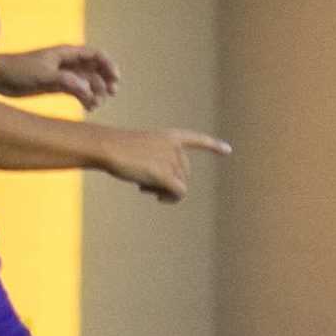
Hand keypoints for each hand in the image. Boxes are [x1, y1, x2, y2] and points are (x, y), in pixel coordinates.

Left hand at [0, 46, 119, 109]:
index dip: (108, 65)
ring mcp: (63, 75)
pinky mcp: (56, 86)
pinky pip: (77, 91)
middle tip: (109, 94)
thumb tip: (87, 89)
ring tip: (95, 105)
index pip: (95, 55)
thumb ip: (66, 81)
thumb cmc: (20, 70)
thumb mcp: (44, 75)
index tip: (115, 79)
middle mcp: (68, 63)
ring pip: (87, 82)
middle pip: (94, 69)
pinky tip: (88, 108)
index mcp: (67, 53)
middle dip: (104, 81)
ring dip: (95, 92)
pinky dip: (84, 98)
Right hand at [103, 127, 229, 202]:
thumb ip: (156, 162)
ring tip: (143, 186)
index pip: (196, 140)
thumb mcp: (140, 150)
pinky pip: (179, 192)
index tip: (228, 150)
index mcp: (170, 137)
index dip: (213, 146)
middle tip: (146, 184)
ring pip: (180, 184)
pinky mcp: (166, 175)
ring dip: (163, 189)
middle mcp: (176, 148)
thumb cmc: (115, 148)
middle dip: (169, 181)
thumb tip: (165, 188)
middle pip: (184, 172)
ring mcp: (172, 161)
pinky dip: (172, 198)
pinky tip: (160, 199)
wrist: (107, 147)